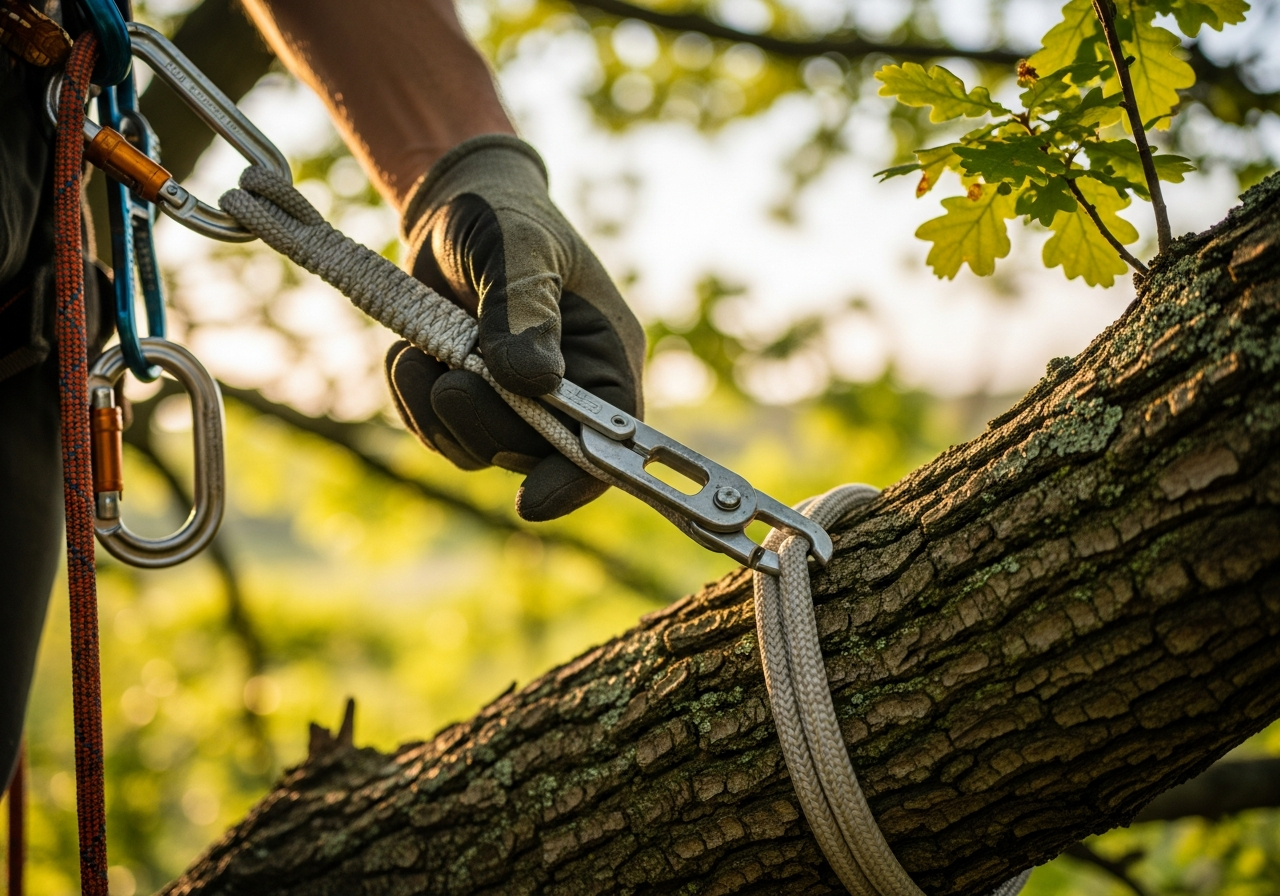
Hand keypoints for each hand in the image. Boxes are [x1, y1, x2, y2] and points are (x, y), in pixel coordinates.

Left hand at [386, 136, 645, 520]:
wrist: (453, 206)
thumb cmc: (500, 216)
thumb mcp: (515, 247)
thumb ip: (523, 309)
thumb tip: (532, 382)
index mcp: (605, 357)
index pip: (609, 441)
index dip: (577, 478)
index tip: (530, 499)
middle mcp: (568, 390)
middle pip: (534, 454)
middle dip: (483, 424)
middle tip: (448, 377)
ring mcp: (516, 402)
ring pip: (478, 450)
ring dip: (436, 410)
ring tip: (418, 350)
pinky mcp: (470, 400)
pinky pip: (438, 433)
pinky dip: (413, 401)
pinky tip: (409, 353)